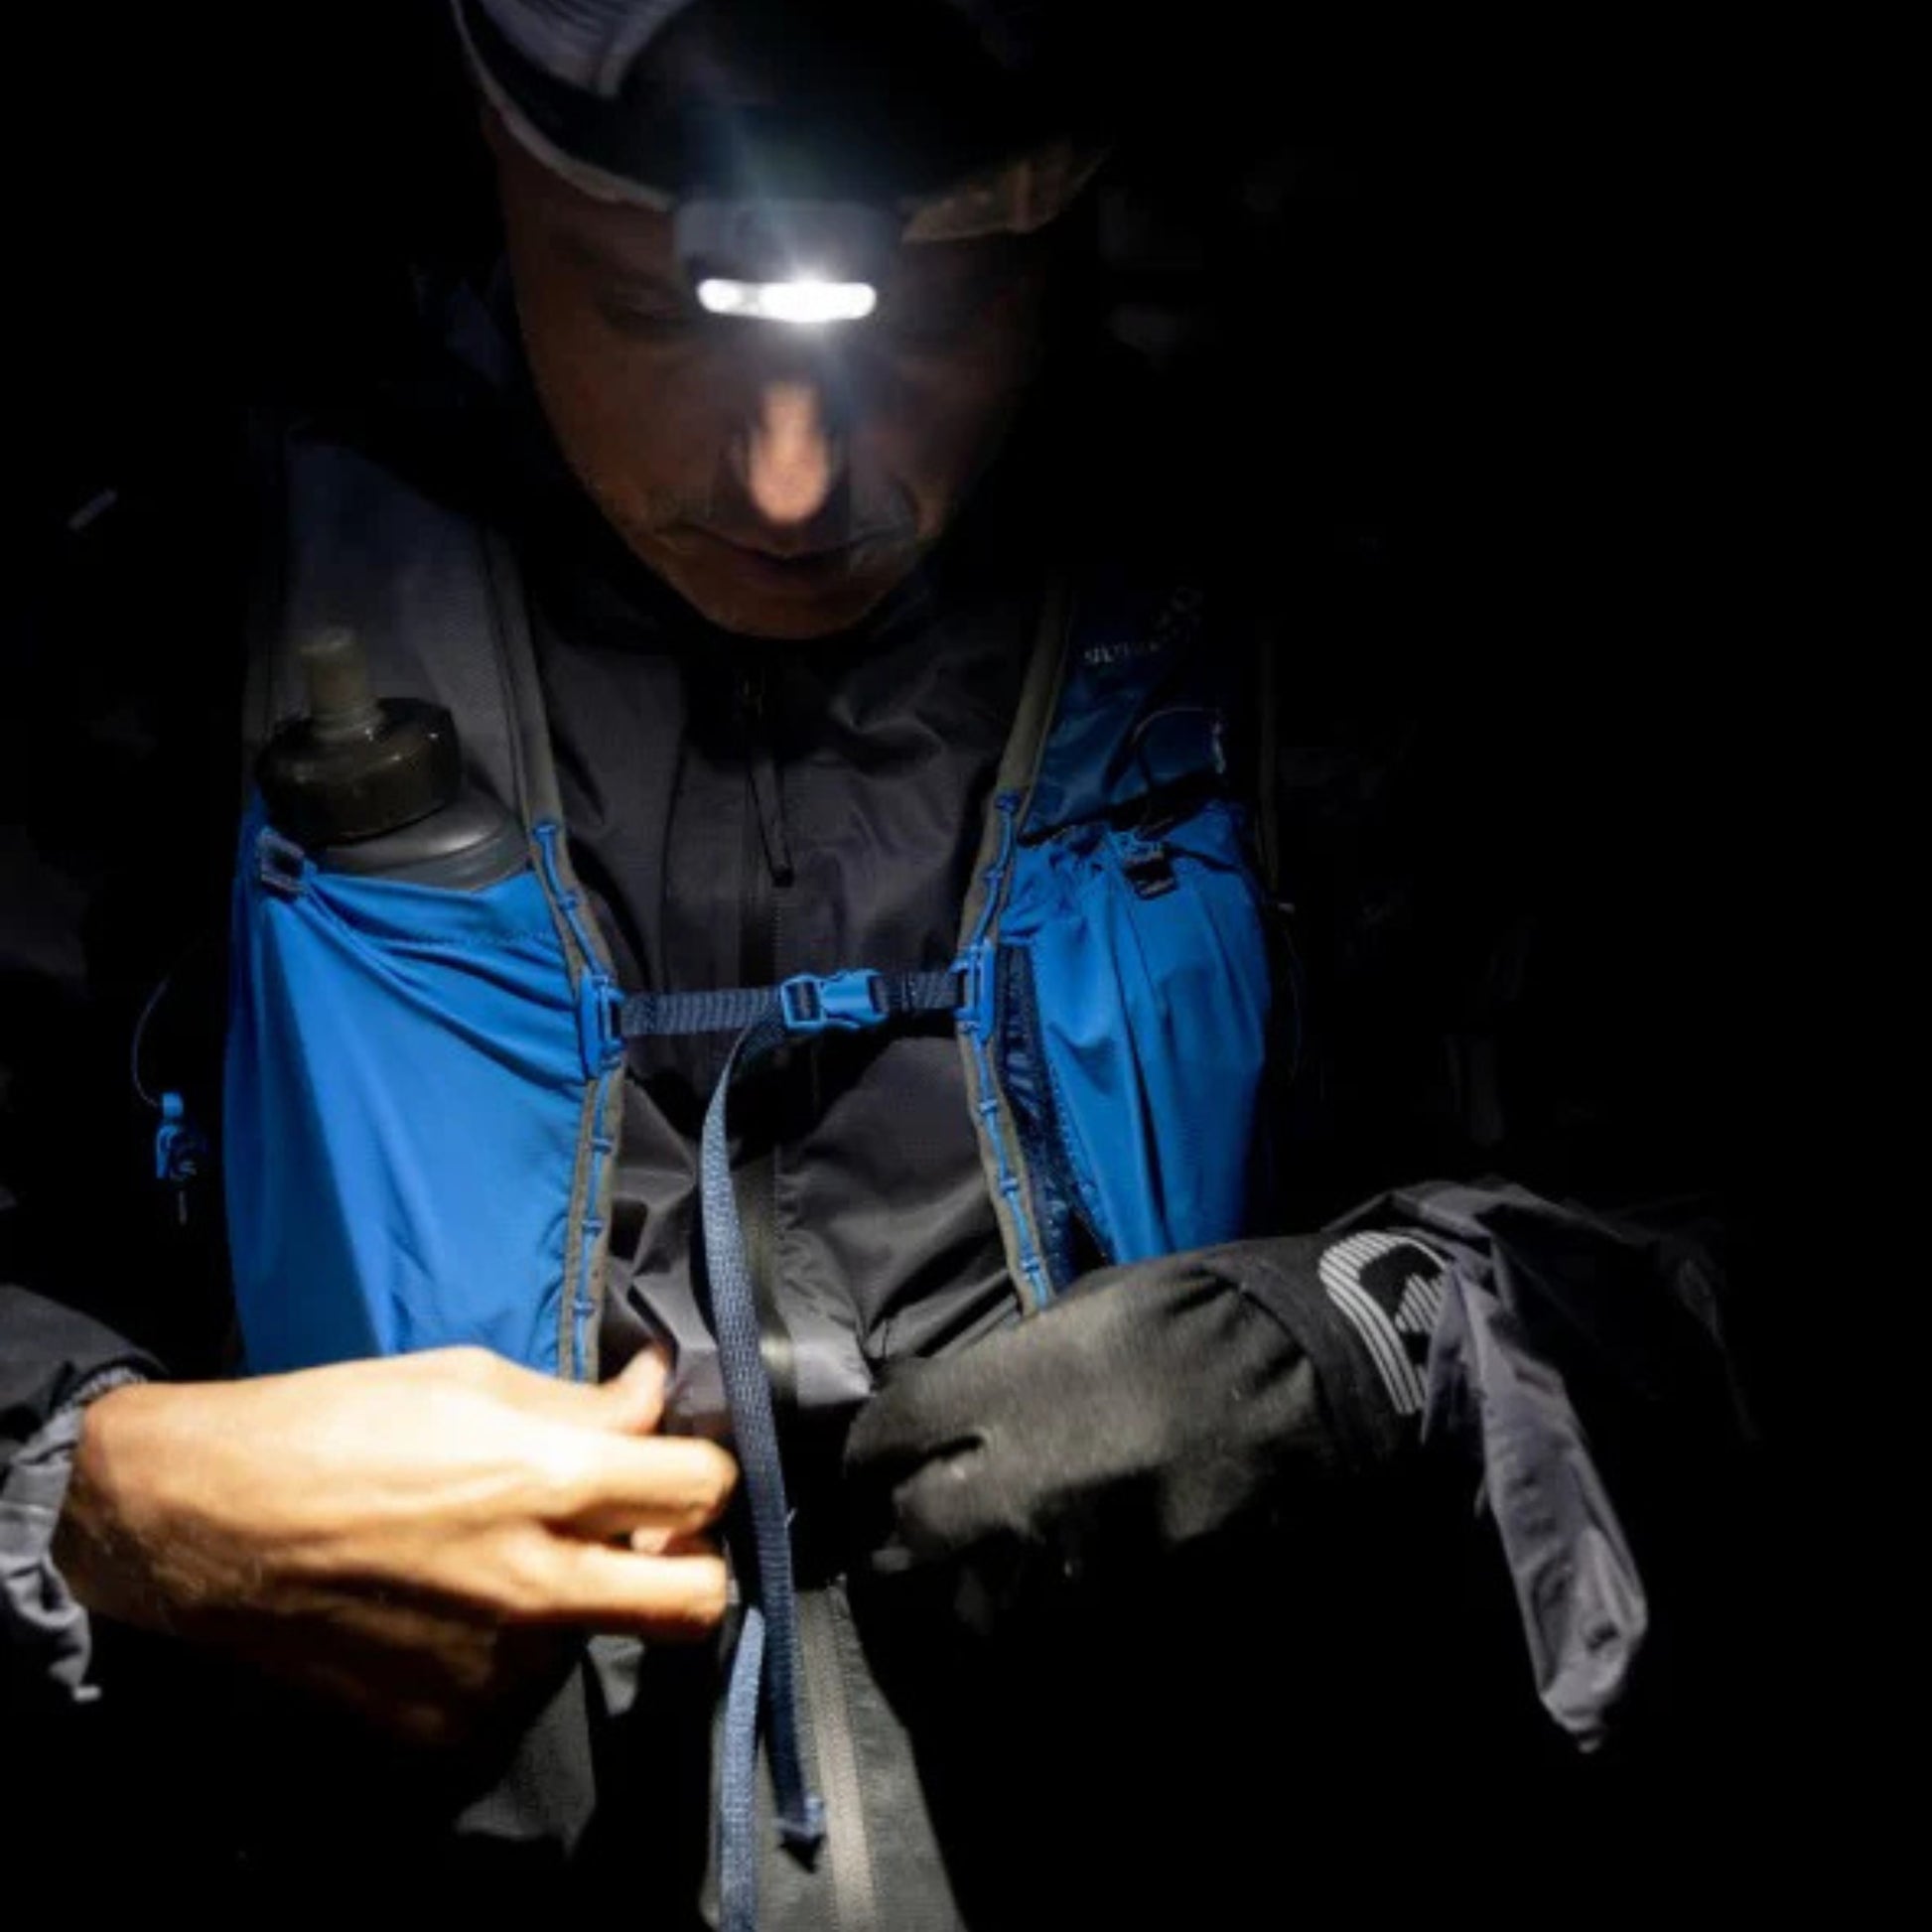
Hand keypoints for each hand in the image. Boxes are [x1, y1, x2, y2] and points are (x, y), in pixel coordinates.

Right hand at [53, 1346, 734, 1746]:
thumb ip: (580, 1404)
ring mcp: (494, 1667)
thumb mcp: (468, 1380)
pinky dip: (503, 1650)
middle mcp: (538, 1585)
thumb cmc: (338, 1424)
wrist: (206, 1522)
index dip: (702, 1469)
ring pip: (597, 1637)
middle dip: (694, 1564)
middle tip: (649, 1536)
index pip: (703, 1489)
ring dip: (577, 1600)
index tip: (675, 1461)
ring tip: (500, 1558)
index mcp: (548, 1481)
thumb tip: (655, 1394)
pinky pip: (517, 1686)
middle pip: (698, 1601)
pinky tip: (447, 1607)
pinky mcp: (445, 1722)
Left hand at [844, 1238, 1411, 1634]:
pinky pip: (1065, 1639)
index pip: (887, 1437)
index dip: (870, 1455)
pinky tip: (1060, 1604)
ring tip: (984, 1579)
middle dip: (910, 1531)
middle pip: (917, 1533)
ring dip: (975, 1592)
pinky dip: (1053, 1627)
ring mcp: (1086, 1561)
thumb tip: (940, 1402)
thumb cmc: (1209, 1318)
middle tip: (917, 1531)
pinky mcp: (1144, 1616)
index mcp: (1013, 1389)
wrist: (1330, 1378)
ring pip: (983, 1605)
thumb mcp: (1094, 1307)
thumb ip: (1007, 1362)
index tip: (877, 1464)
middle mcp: (1031, 1485)